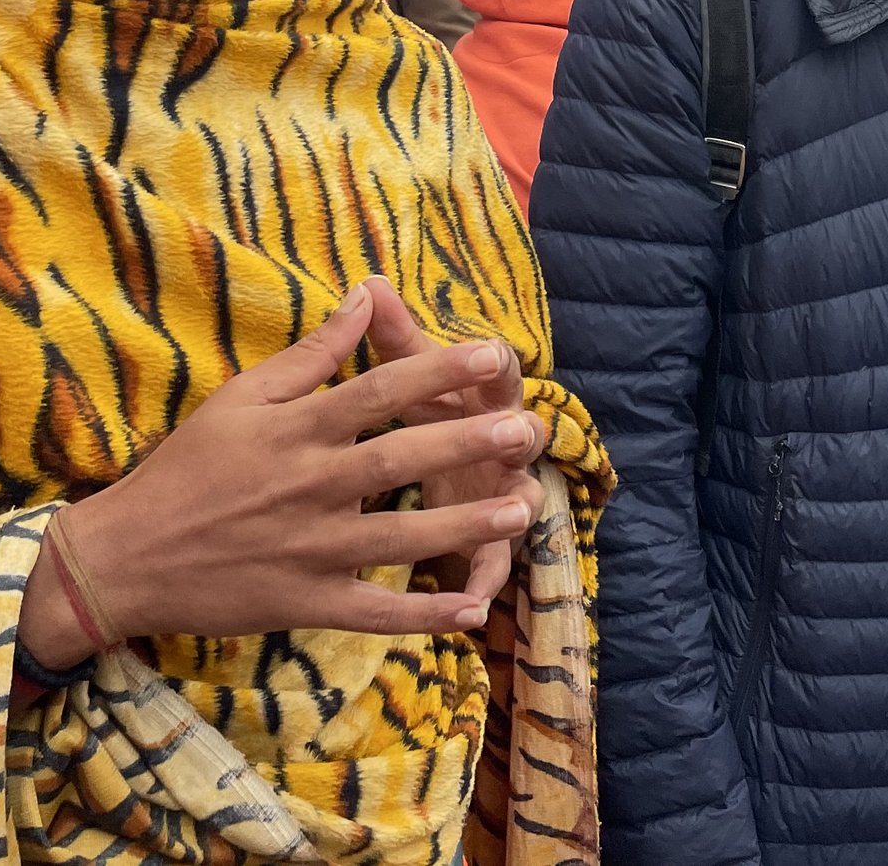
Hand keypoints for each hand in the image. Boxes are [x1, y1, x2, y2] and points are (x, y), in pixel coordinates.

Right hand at [19, 280, 539, 667]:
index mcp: (296, 430)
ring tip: (522, 508)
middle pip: (401, 457)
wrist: (125, 557)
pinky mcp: (304, 603)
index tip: (496, 353)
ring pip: (401, 536)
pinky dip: (424, 615)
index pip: (380, 390)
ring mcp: (309, 550)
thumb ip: (310, 354)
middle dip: (469, 442)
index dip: (441, 370)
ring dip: (466, 524)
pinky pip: (374, 612)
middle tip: (528, 429)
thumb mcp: (240, 397)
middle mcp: (309, 486)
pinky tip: (472, 608)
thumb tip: (363, 297)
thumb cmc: (187, 468)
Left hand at [360, 277, 547, 606]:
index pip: (496, 371)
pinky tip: (472, 605)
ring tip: (515, 515)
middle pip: (517, 436)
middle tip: (517, 433)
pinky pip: (489, 565)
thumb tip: (370, 282)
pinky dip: (483, 583)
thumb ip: (397, 336)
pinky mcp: (486, 541)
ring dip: (514, 509)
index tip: (490, 351)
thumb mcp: (413, 373)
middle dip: (516, 435)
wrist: (460, 455)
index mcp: (481, 397)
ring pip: (515, 502)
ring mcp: (497, 495)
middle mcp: (500, 444)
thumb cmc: (434, 405)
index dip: (494, 362)